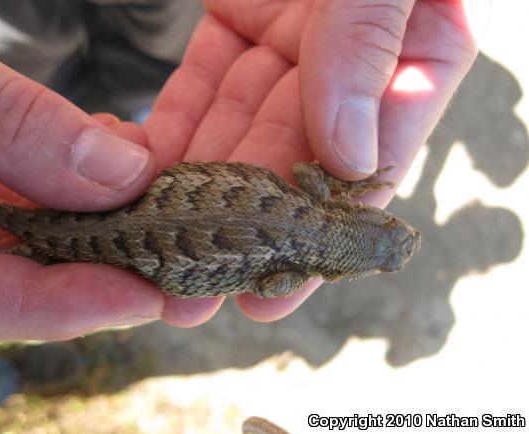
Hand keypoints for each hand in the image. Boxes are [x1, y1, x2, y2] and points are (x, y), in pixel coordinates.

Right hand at [0, 5, 219, 340]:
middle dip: (100, 268)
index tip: (149, 298)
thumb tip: (120, 174)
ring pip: (22, 231)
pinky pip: (14, 186)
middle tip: (178, 262)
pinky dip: (67, 175)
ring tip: (159, 205)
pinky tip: (111, 149)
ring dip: (96, 219)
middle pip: (10, 276)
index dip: (66, 306)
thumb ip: (7, 123)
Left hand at [140, 0, 477, 319]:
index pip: (368, 162)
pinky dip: (169, 138)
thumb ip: (371, 48)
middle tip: (195, 295)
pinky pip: (198, 94)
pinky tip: (138, 185)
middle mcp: (350, 69)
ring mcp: (289, 52)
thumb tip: (351, 160)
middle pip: (292, 164)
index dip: (316, 231)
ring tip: (160, 260)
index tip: (272, 290)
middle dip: (242, 232)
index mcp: (412, 60)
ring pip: (237, 138)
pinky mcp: (233, 28)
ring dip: (197, 199)